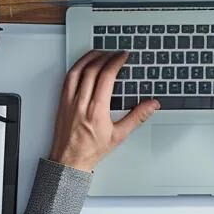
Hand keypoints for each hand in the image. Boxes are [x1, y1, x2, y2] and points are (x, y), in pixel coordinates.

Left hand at [49, 51, 159, 171]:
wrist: (70, 161)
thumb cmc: (91, 150)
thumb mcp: (119, 135)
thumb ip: (137, 117)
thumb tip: (151, 105)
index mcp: (96, 109)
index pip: (106, 76)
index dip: (116, 61)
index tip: (123, 56)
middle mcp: (81, 102)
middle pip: (92, 69)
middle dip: (105, 56)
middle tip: (114, 52)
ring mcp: (69, 101)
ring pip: (77, 70)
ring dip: (89, 58)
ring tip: (99, 52)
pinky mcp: (62, 102)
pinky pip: (67, 78)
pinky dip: (76, 67)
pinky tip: (83, 65)